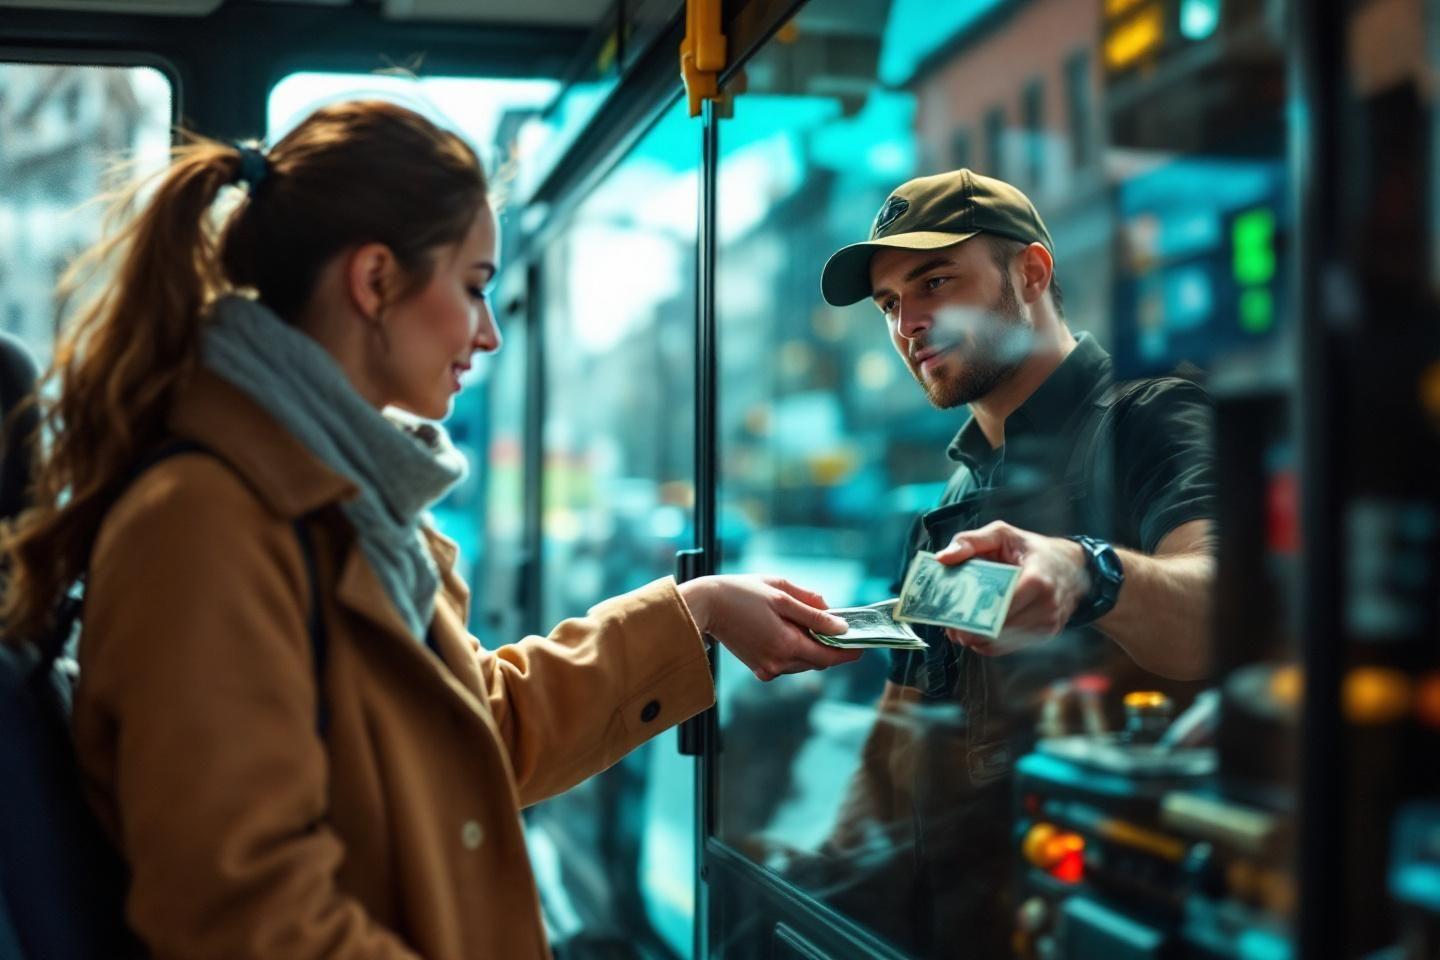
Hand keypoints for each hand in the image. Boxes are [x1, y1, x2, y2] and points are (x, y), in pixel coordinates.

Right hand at [678, 575, 860, 680]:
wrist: (705, 605)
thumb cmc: (742, 593)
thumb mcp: (782, 594)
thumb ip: (814, 612)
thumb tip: (841, 626)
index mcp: (786, 645)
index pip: (829, 657)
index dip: (848, 652)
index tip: (862, 646)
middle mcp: (778, 663)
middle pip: (817, 660)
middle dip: (829, 645)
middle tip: (836, 624)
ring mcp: (767, 668)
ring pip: (802, 662)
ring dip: (810, 646)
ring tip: (805, 621)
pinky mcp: (758, 668)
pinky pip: (786, 662)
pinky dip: (793, 648)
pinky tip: (785, 628)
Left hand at [933, 521, 1090, 655]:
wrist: (1073, 566)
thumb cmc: (1032, 549)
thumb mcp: (1002, 534)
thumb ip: (971, 541)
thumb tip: (942, 557)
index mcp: (1037, 579)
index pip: (1000, 606)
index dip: (973, 614)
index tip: (951, 615)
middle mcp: (1046, 605)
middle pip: (1000, 629)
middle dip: (971, 631)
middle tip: (950, 627)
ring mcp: (1049, 622)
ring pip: (1004, 643)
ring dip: (978, 640)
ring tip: (959, 631)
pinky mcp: (1047, 633)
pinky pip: (1012, 646)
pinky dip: (992, 644)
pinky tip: (978, 633)